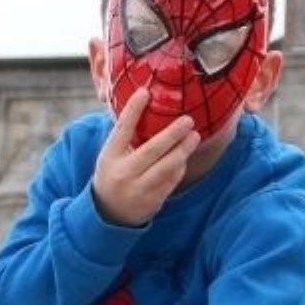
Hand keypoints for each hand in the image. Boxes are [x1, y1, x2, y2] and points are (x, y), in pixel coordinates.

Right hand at [93, 88, 200, 226]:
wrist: (109, 212)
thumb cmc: (114, 172)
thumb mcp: (112, 155)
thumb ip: (126, 137)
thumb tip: (146, 104)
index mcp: (110, 156)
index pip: (122, 130)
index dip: (133, 110)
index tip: (145, 92)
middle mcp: (123, 172)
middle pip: (151, 150)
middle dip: (172, 134)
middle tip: (188, 120)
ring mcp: (138, 188)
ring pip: (165, 168)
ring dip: (183, 151)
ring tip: (195, 136)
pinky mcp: (152, 201)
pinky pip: (171, 181)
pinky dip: (180, 167)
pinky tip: (185, 156)